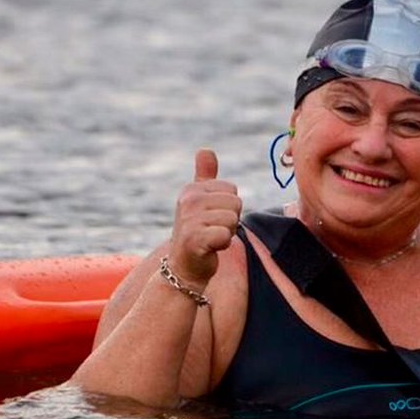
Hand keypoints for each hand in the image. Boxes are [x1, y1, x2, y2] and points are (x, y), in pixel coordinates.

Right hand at [168, 149, 241, 285]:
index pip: (232, 190)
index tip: (212, 219)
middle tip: (212, 231)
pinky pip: (226, 235)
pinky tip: (209, 249)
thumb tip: (205, 149)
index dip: (228, 208)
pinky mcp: (194, 238)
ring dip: (226, 234)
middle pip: (236, 204)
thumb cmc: (197, 233)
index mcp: (192, 189)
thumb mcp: (199, 202)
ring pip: (233, 219)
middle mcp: (188, 200)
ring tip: (210, 240)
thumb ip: (204, 177)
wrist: (184, 268)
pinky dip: (222, 245)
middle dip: (230, 221)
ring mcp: (190, 219)